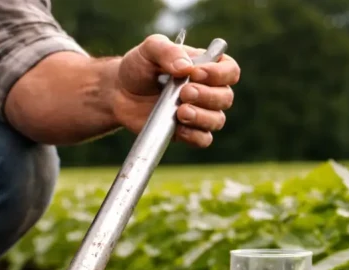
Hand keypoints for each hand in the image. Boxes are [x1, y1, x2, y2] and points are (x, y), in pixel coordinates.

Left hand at [112, 34, 240, 147]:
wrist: (118, 93)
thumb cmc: (138, 67)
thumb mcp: (149, 49)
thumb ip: (167, 51)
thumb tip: (185, 68)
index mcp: (206, 67)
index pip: (230, 71)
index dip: (219, 74)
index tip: (195, 74)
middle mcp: (207, 90)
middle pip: (226, 97)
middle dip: (207, 96)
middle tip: (183, 92)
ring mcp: (198, 113)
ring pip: (217, 120)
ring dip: (202, 117)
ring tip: (180, 111)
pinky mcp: (185, 131)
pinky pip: (203, 140)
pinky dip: (194, 135)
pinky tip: (178, 127)